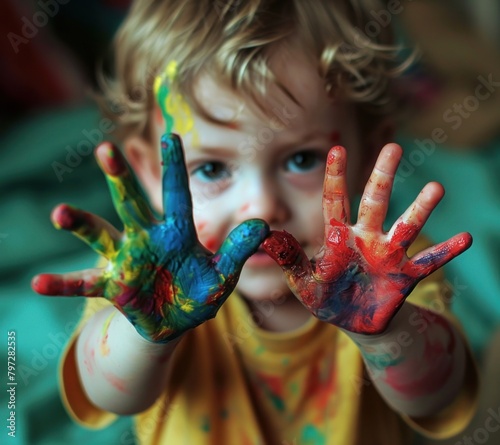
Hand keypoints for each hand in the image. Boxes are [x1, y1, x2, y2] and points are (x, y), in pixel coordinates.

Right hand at [32, 134, 268, 341]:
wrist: (175, 321)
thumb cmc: (199, 293)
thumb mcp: (223, 275)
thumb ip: (239, 250)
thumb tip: (264, 224)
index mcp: (177, 234)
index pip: (176, 195)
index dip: (174, 167)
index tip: (172, 135)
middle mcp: (148, 239)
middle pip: (132, 204)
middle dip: (120, 179)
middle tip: (105, 149)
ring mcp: (127, 260)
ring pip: (102, 236)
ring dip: (81, 224)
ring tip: (60, 213)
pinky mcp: (113, 285)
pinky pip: (84, 283)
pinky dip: (64, 283)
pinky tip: (38, 283)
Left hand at [262, 143, 471, 334]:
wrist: (354, 322)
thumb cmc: (326, 297)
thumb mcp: (303, 282)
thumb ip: (288, 259)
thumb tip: (265, 236)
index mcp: (339, 238)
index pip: (336, 201)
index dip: (335, 176)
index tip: (336, 148)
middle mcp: (366, 239)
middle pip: (375, 202)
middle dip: (382, 176)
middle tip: (393, 147)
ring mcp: (388, 255)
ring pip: (406, 227)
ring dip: (420, 208)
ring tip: (436, 187)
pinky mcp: (405, 276)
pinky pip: (429, 262)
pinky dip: (446, 252)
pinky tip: (466, 237)